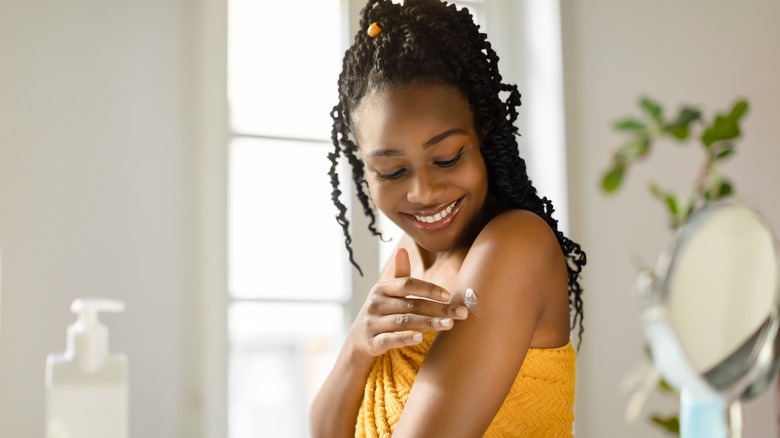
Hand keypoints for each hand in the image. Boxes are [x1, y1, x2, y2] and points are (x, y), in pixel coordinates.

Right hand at [350, 248, 469, 356]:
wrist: (359, 338)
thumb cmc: (382, 309)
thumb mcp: (387, 291)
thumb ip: (400, 274)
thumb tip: (402, 249)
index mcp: (382, 288)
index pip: (408, 284)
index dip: (429, 289)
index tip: (448, 296)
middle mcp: (376, 303)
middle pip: (411, 305)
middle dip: (438, 309)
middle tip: (461, 313)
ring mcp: (373, 323)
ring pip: (405, 322)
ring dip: (429, 323)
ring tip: (449, 325)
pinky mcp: (372, 342)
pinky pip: (390, 340)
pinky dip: (405, 339)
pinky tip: (421, 339)